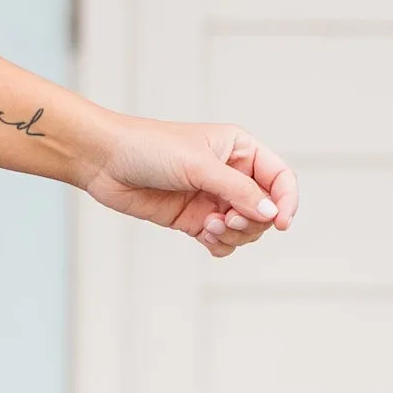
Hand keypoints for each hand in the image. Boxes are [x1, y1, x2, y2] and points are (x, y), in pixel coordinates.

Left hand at [81, 114, 297, 254]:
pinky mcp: (193, 220)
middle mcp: (231, 175)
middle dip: (251, 221)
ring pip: (244, 229)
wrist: (105, 161)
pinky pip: (220, 241)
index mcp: (240, 150)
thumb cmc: (150, 148)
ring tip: (209, 226)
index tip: (282, 223)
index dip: (287, 201)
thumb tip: (271, 214)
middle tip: (225, 219)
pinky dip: (218, 244)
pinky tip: (202, 235)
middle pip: (264, 210)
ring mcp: (212, 199)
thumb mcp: (199, 165)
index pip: (280, 178)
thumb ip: (237, 190)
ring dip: (233, 235)